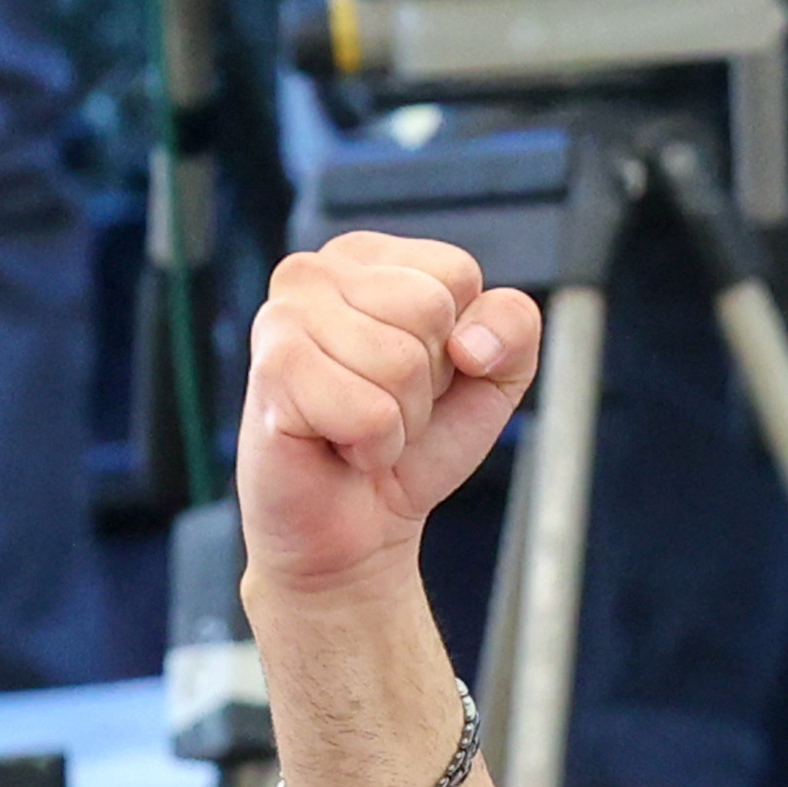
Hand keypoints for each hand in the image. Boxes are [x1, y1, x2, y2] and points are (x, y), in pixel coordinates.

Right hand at [238, 234, 542, 608]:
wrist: (360, 529)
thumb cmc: (416, 448)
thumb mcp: (492, 378)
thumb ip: (513, 327)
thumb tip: (472, 341)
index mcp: (368, 257)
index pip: (457, 273)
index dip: (460, 343)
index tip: (423, 377)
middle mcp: (316, 271)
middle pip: (429, 310)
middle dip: (428, 381)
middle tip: (388, 407)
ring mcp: (285, 315)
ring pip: (401, 362)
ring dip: (399, 419)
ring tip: (361, 428)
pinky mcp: (273, 371)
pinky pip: (370, 412)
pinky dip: (372, 447)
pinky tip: (339, 446)